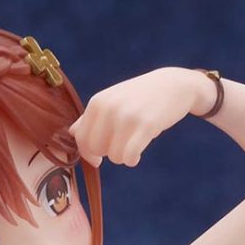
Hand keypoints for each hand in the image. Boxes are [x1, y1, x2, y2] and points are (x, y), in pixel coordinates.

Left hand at [71, 68, 213, 169]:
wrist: (172, 85)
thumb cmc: (139, 97)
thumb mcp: (112, 101)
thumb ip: (90, 117)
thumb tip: (72, 132)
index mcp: (97, 102)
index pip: (81, 139)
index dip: (88, 154)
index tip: (98, 159)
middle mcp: (109, 108)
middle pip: (96, 150)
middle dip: (108, 153)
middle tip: (122, 143)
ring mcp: (127, 116)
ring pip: (114, 157)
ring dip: (123, 156)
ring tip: (133, 142)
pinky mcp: (145, 125)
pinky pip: (129, 157)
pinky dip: (133, 160)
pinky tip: (139, 153)